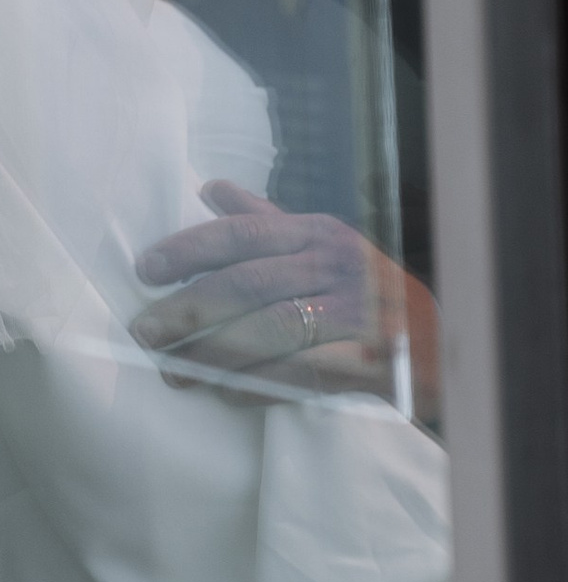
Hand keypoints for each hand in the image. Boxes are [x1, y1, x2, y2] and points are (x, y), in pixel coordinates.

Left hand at [132, 180, 439, 422]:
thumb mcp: (323, 246)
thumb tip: (211, 189)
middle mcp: (336, 268)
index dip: (189, 249)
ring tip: (171, 370)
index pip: (245, 233)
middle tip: (144, 331)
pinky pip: (299, 374)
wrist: (438, 343)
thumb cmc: (362, 291)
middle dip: (187, 308)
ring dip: (211, 354)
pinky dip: (255, 385)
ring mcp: (355, 315)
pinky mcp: (366, 362)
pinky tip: (223, 393)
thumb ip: (266, 221)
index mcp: (319, 234)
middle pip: (248, 284)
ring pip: (268, 331)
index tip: (145, 269)